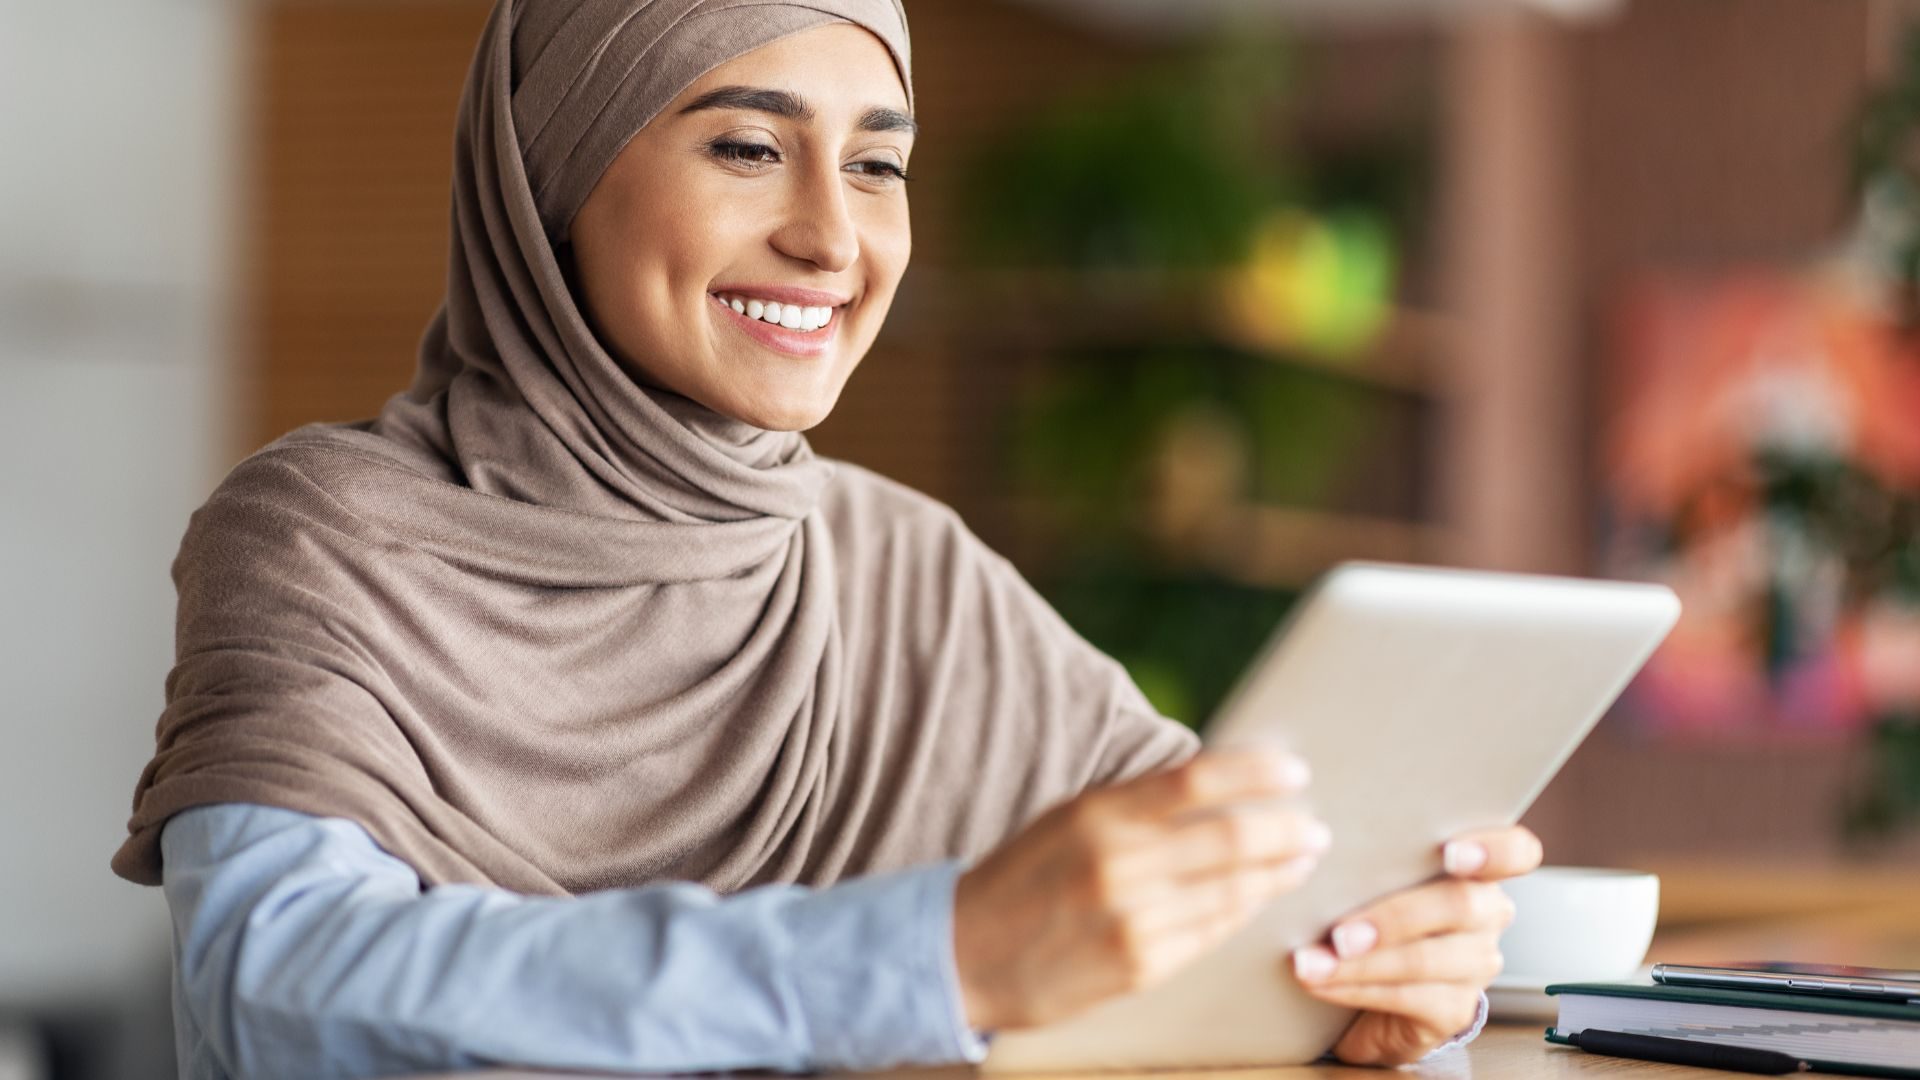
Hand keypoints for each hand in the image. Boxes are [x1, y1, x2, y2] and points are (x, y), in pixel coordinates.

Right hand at [953, 748, 1329, 1031]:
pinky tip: (1262, 896)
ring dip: (1277, 872)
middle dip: (1285, 830)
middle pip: (1229, 840)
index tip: (1295, 770)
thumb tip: (1219, 780)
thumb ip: (1139, 802)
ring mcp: (1132, 920)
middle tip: (1313, 825)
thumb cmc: (1025, 876)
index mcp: (1097, 814)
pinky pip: (1212, 932)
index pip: (1196, 780)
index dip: (1255, 774)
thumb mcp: (1070, 818)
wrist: (964, 954)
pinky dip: (1245, 909)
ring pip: (1231, 890)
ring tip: (1301, 857)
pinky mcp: (1141, 966)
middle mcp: (1117, 865)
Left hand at [1291, 825, 1542, 1065]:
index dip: (1494, 849)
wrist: (1367, 990)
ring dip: (1363, 962)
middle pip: (1461, 905)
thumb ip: (1371, 856)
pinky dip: (1356, 988)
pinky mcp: (1454, 1010)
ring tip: (1312, 963)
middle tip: (1339, 933)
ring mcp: (1476, 964)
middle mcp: (1487, 914)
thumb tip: (1316, 842)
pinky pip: (1408, 998)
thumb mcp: (1373, 877)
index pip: (1516, 852)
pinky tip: (1322, 983)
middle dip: (1394, 917)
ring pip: (1427, 958)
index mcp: (1475, 869)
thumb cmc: (1368, 912)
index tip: (1451, 853)